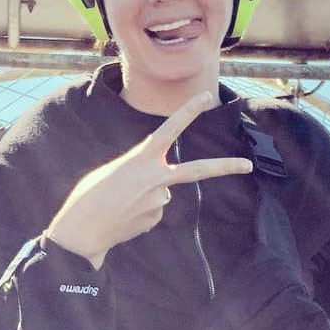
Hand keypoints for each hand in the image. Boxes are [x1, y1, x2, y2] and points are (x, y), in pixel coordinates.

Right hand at [46, 91, 252, 267]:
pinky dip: (141, 212)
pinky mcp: (156, 218)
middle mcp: (155, 178)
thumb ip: (140, 172)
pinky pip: (153, 210)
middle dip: (224, 167)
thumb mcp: (111, 171)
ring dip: (145, 197)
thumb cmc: (89, 197)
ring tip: (121, 205)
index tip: (206, 97)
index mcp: (140, 159)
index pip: (169, 129)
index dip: (188, 111)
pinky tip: (125, 217)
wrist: (82, 232)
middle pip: (197, 170)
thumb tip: (164, 193)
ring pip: (161, 193)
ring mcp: (159, 201)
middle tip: (248, 165)